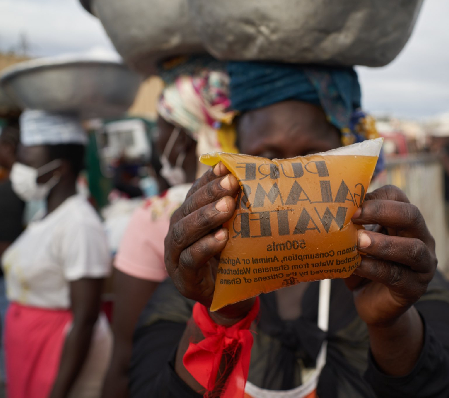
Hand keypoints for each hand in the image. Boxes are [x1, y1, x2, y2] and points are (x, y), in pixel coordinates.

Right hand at [164, 163, 253, 323]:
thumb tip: (257, 176)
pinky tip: (222, 237)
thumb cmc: (232, 257)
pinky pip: (190, 260)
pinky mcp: (183, 279)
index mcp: (186, 217)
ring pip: (183, 233)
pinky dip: (206, 247)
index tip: (225, 167)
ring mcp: (175, 257)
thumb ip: (237, 208)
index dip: (208, 180)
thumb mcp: (234, 230)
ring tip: (228, 206)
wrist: (229, 298)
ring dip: (206, 217)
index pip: (194, 193)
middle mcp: (176, 233)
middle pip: (187, 209)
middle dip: (210, 194)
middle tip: (232, 184)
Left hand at [347, 185, 436, 326]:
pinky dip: (375, 269)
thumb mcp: (360, 242)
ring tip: (358, 242)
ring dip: (382, 244)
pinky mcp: (415, 288)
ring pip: (412, 249)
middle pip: (411, 215)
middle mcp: (422, 238)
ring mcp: (424, 264)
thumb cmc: (365, 267)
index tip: (351, 204)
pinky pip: (397, 275)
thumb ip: (353, 227)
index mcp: (406, 221)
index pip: (397, 197)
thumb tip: (329, 210)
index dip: (375, 197)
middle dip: (382, 212)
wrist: (375, 305)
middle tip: (354, 216)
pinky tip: (356, 265)